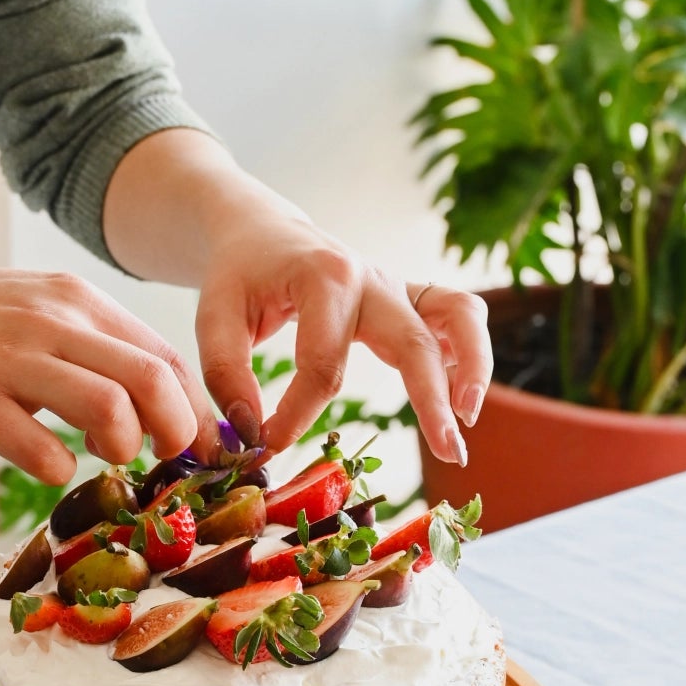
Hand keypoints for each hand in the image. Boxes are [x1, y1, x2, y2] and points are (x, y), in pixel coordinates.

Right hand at [0, 268, 221, 479]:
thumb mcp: (42, 314)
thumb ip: (99, 348)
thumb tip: (167, 404)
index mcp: (76, 301)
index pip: (164, 355)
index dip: (195, 409)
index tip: (201, 446)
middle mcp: (51, 322)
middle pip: (151, 381)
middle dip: (175, 433)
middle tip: (163, 457)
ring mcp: (11, 360)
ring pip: (109, 410)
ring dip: (122, 449)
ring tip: (105, 455)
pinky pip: (44, 452)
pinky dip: (61, 471)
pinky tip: (51, 465)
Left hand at [193, 208, 492, 459]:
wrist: (261, 234)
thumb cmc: (239, 276)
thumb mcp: (212, 316)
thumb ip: (225, 373)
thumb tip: (250, 431)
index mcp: (324, 279)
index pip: (322, 366)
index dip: (297, 415)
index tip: (268, 445)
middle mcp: (372, 279)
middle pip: (412, 341)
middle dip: (432, 399)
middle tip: (448, 452)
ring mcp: (397, 287)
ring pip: (458, 315)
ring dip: (472, 366)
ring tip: (466, 420)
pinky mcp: (410, 298)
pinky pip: (457, 315)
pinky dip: (469, 353)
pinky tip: (461, 400)